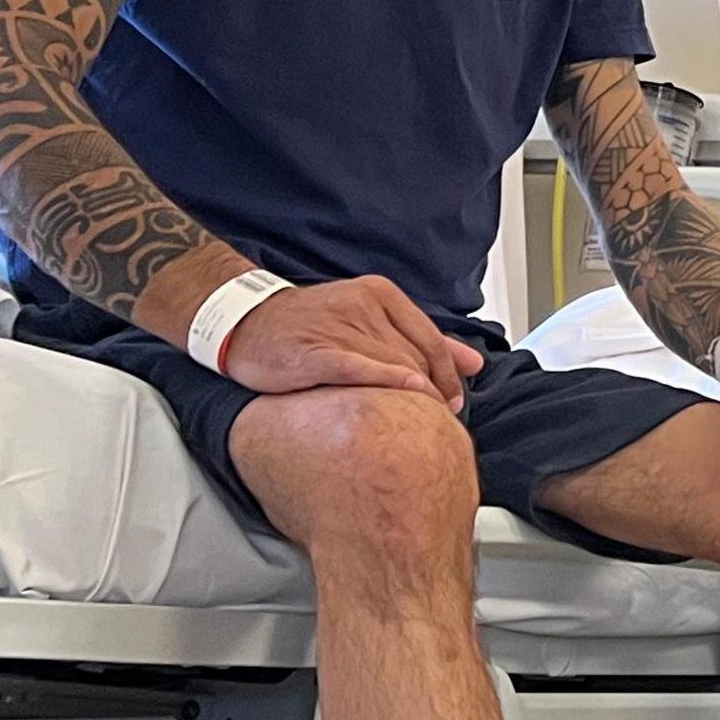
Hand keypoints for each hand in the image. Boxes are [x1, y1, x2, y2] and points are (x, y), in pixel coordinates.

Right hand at [218, 276, 485, 407]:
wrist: (244, 324)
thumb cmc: (309, 328)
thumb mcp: (369, 321)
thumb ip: (421, 339)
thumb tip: (475, 363)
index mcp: (381, 295)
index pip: (432, 340)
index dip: (449, 375)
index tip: (453, 401)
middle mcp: (364, 306)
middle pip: (417, 356)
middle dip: (434, 391)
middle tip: (439, 419)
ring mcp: (340, 327)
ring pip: (395, 365)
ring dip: (413, 397)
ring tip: (418, 425)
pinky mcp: (316, 352)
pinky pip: (363, 370)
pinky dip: (390, 384)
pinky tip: (406, 401)